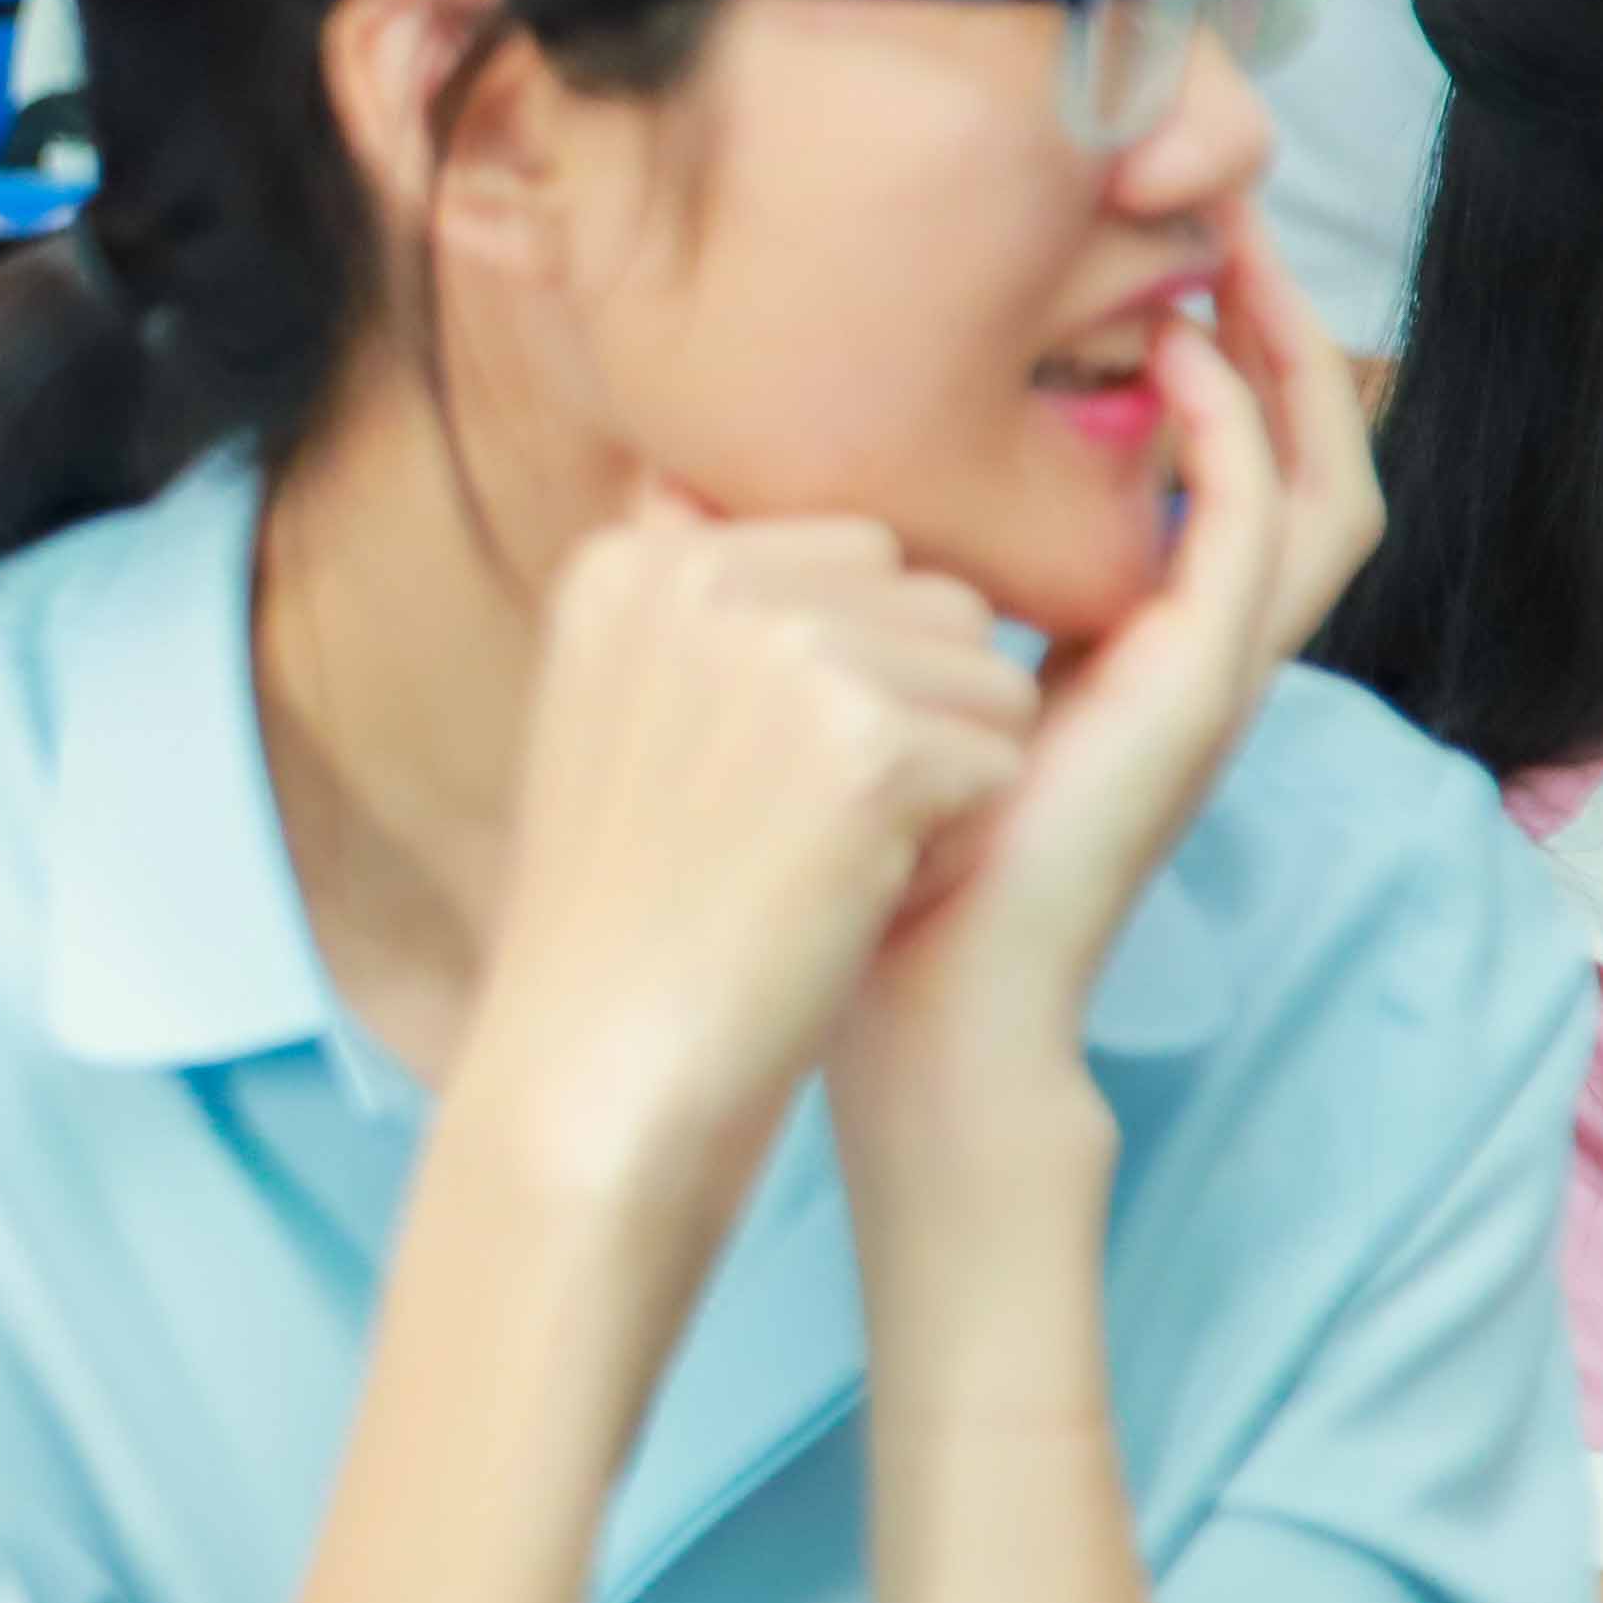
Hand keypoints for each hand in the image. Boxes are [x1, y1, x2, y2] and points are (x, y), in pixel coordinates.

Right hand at [456, 491, 1034, 1211]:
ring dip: (947, 772)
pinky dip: (957, 837)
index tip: (753, 774)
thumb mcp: (623, 710)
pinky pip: (1004, 751)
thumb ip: (708, 604)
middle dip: (912, 707)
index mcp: (632, 560)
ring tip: (825, 855)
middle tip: (794, 823)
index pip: (851, 549)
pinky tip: (855, 890)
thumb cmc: (632, 912)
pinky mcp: (867, 739)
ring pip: (987, 669)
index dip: (853, 674)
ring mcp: (782, 650)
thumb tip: (834, 530)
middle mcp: (699, 575)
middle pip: (931, 593)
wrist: (598, 1071)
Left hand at [836, 214, 1364, 1151]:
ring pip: (1317, 482)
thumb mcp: (854, 663)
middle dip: (1276, 329)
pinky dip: (1230, 440)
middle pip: (1297, 451)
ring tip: (1233, 254)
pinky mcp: (1197, 692)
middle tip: (1224, 215)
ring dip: (1286, 363)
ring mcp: (1211, 671)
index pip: (1213, 465)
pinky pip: (1257, 538)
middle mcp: (1191, 645)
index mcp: (1127, 636)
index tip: (1141, 253)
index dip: (1203, 355)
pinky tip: (1176, 362)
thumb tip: (689, 449)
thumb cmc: (867, 840)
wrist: (906, 988)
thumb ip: (828, 563)